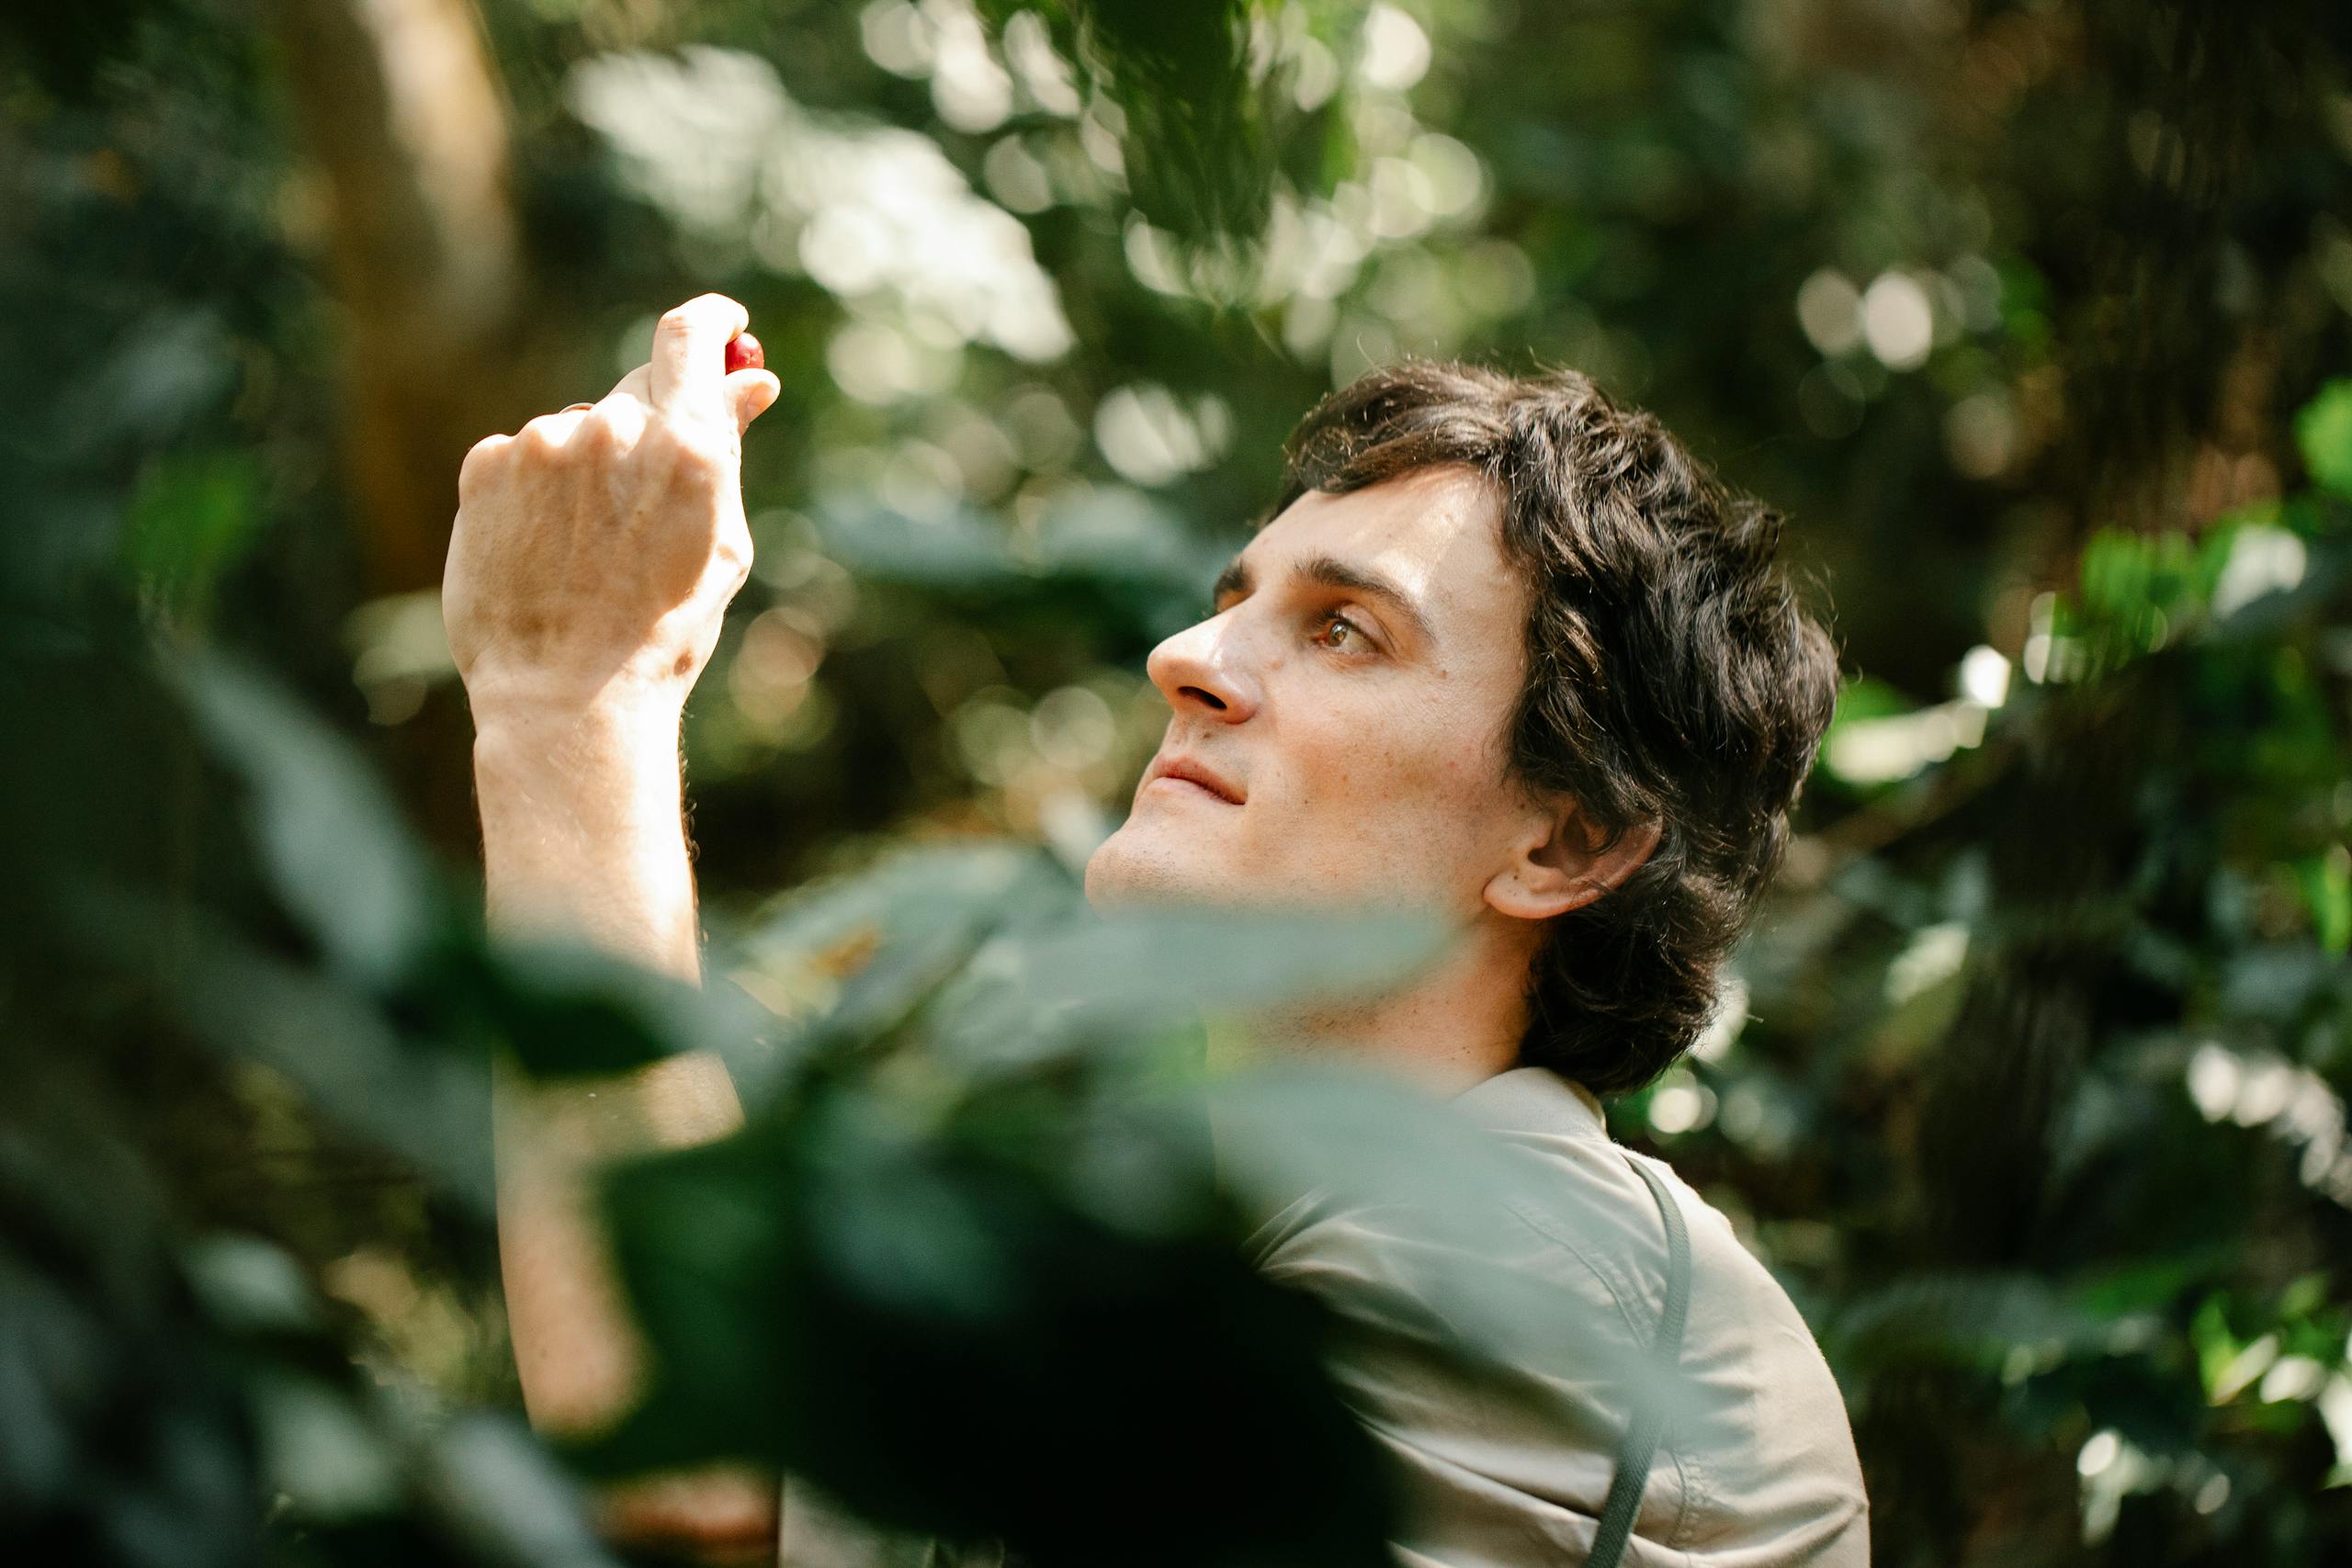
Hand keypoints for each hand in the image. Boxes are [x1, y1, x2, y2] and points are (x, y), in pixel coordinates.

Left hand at [444, 294, 783, 723]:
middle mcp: (613, 429)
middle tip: (644, 503)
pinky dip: (536, 491)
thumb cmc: (661, 632)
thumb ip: (727, 450)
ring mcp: (543, 443)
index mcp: (686, 447)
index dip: (712, 321)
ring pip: (577, 433)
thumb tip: (752, 380)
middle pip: (636, 393)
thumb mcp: (717, 542)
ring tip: (586, 554)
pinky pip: (523, 456)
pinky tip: (544, 551)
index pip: (691, 336)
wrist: (564, 696)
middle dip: (650, 432)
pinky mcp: (486, 464)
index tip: (723, 324)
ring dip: (588, 472)